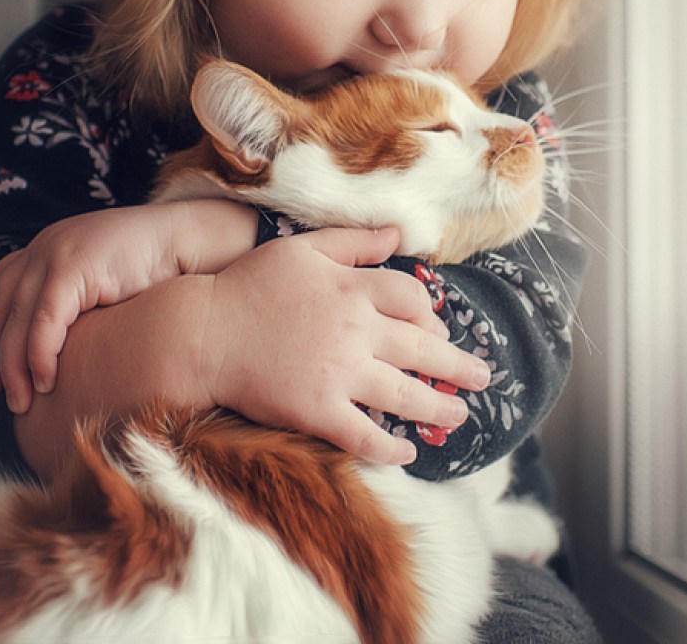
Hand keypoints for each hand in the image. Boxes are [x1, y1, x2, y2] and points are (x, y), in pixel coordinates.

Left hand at [0, 200, 256, 412]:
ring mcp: (54, 254)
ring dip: (13, 367)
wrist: (184, 241)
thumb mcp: (96, 283)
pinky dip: (40, 355)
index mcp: (43, 248)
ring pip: (15, 321)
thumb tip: (44, 350)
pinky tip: (46, 379)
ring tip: (22, 399)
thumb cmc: (150, 269)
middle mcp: (41, 247)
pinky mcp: (72, 268)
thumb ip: (68, 303)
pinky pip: (44, 321)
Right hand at [203, 226, 491, 465]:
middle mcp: (356, 330)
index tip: (440, 329)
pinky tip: (408, 454)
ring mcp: (339, 373)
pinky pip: (364, 435)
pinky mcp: (317, 410)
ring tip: (460, 415)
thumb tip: (399, 233)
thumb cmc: (251, 285)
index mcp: (354, 288)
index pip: (414, 300)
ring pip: (404, 394)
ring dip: (439, 407)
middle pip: (423, 349)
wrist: (203, 332)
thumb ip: (355, 241)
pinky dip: (390, 448)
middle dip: (459, 366)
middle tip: (483, 377)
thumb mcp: (304, 248)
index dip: (432, 316)